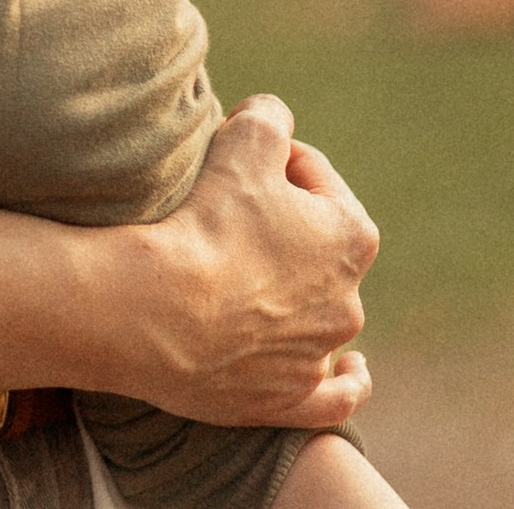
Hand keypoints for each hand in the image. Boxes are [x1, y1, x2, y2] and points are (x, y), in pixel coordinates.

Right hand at [104, 97, 377, 424]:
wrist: (159, 310)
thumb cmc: (206, 221)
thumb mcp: (244, 139)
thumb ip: (271, 116)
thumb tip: (276, 117)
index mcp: (351, 236)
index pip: (309, 173)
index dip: (265, 156)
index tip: (226, 158)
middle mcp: (348, 300)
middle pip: (311, 243)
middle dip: (277, 224)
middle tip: (220, 211)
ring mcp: (320, 355)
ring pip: (316, 311)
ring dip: (289, 289)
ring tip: (231, 272)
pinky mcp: (291, 398)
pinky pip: (335, 394)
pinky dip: (345, 380)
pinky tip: (354, 370)